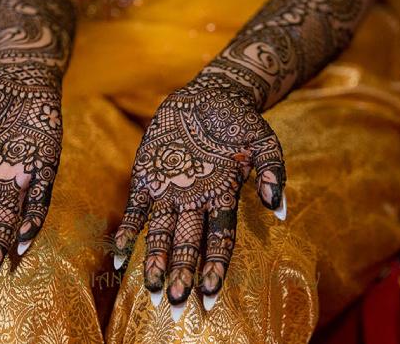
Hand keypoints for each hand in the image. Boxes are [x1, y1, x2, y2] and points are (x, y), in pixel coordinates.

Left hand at [113, 74, 284, 312]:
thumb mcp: (264, 141)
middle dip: (183, 274)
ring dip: (155, 260)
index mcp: (223, 196)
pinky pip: (135, 209)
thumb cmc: (240, 121)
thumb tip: (279, 209)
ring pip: (161, 233)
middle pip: (189, 244)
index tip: (208, 293)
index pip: (219, 240)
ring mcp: (169, 191)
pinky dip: (127, 232)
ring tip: (152, 288)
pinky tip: (120, 258)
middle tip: (175, 303)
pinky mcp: (147, 177)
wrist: (209, 96)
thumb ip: (273, 171)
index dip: (213, 267)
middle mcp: (195, 201)